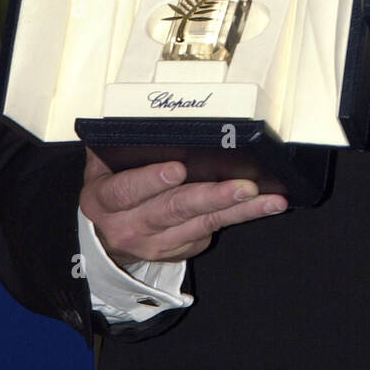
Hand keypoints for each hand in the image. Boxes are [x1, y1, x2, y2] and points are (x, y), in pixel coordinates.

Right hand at [80, 147, 286, 265]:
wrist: (103, 239)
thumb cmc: (110, 190)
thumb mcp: (102, 166)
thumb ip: (119, 146)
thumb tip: (147, 117)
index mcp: (104, 200)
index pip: (126, 191)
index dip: (151, 180)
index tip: (177, 169)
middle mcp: (128, 226)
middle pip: (174, 210)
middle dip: (212, 197)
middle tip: (244, 186)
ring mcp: (154, 244)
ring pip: (201, 224)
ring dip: (238, 211)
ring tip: (268, 198)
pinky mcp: (176, 252)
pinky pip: (210, 232)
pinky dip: (238, 218)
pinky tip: (261, 206)